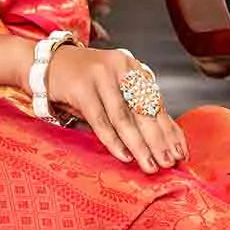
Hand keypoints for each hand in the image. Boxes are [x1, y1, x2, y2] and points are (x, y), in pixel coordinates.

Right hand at [46, 45, 188, 172]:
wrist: (49, 64)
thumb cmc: (86, 82)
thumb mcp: (115, 91)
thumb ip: (136, 110)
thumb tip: (166, 141)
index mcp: (134, 68)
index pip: (157, 104)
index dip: (170, 130)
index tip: (180, 153)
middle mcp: (122, 68)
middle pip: (144, 110)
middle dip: (158, 140)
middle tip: (168, 163)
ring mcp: (101, 76)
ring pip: (124, 118)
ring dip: (139, 145)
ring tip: (149, 165)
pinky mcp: (81, 88)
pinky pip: (101, 120)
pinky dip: (113, 140)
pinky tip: (124, 155)